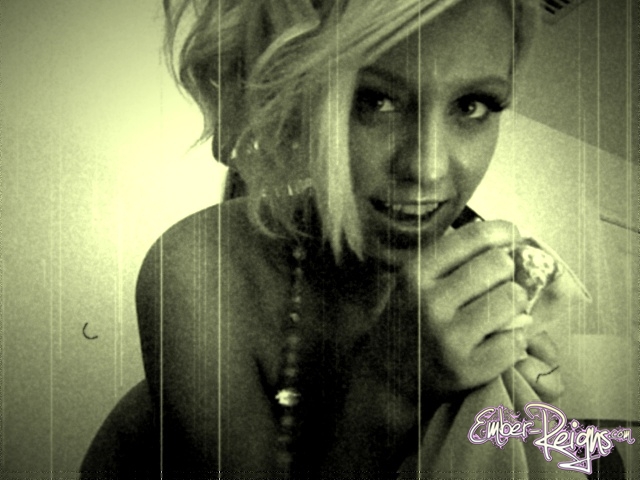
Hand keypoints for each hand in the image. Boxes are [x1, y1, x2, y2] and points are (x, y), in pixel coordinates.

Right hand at [402, 220, 530, 394]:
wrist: (388, 375)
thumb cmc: (411, 319)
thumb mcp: (416, 282)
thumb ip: (453, 259)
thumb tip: (510, 236)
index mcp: (415, 273)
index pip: (474, 237)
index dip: (504, 231)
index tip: (515, 235)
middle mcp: (428, 302)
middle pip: (498, 264)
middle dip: (508, 271)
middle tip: (501, 283)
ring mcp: (447, 337)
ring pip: (512, 299)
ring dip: (517, 304)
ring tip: (502, 312)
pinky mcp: (467, 368)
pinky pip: (515, 339)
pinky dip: (516, 337)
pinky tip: (499, 339)